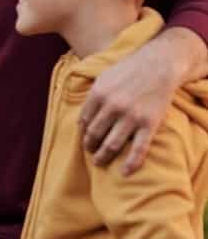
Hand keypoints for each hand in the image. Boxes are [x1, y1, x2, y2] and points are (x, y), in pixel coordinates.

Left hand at [80, 49, 173, 175]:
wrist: (158, 65)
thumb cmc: (128, 71)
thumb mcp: (103, 79)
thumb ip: (92, 98)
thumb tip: (80, 120)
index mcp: (97, 95)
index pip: (83, 120)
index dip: (82, 132)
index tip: (84, 138)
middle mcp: (112, 107)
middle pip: (94, 134)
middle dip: (89, 146)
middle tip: (90, 152)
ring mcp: (131, 117)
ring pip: (111, 144)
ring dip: (102, 156)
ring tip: (98, 162)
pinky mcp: (149, 125)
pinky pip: (138, 149)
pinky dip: (131, 163)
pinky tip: (124, 173)